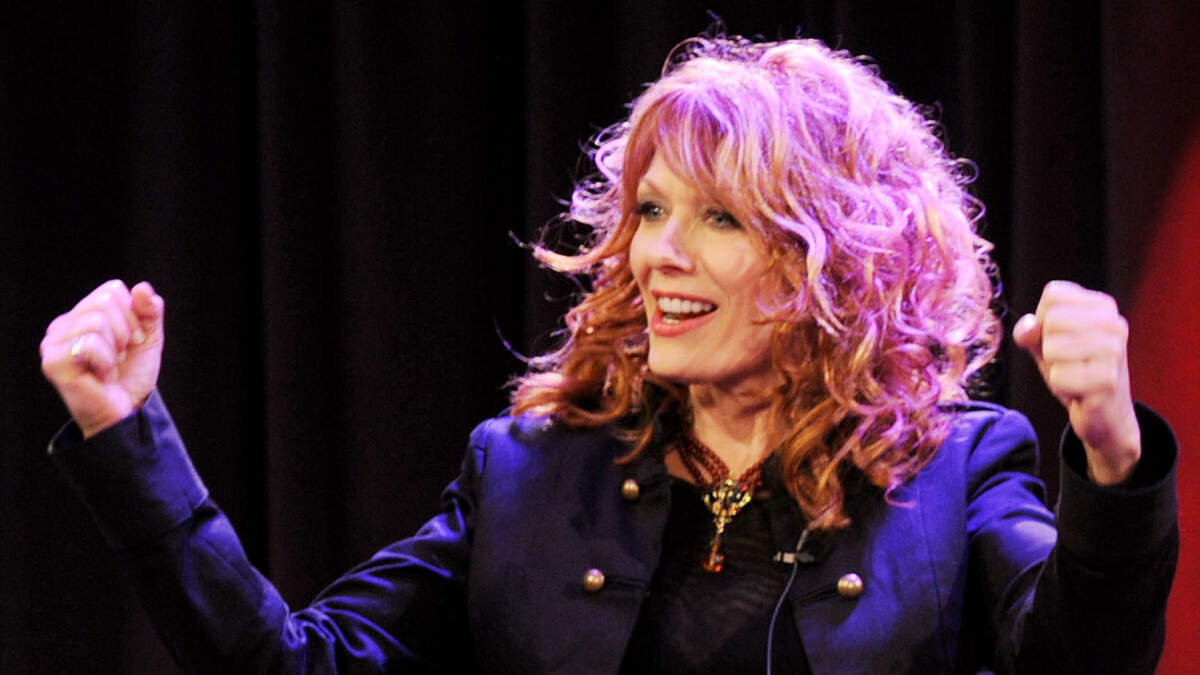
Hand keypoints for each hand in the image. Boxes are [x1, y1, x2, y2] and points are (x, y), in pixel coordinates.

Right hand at [40, 280, 164, 438]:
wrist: (126, 411)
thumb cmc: (132, 376)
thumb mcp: (148, 338)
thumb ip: (149, 311)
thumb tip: (142, 288)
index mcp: (81, 315)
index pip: (111, 290)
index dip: (133, 315)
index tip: (132, 342)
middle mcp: (62, 325)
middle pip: (104, 301)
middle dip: (126, 331)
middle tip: (121, 356)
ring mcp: (53, 343)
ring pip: (97, 321)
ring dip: (115, 349)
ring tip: (108, 367)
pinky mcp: (53, 362)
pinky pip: (90, 342)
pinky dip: (105, 361)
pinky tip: (99, 376)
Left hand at [1013, 280, 1139, 484]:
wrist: (1106, 415)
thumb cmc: (1075, 372)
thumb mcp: (1047, 345)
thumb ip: (1030, 331)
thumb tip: (1027, 328)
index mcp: (1103, 307)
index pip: (1053, 294)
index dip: (1044, 319)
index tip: (1062, 338)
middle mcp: (1114, 324)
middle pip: (1050, 321)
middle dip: (1048, 347)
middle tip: (1069, 362)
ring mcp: (1114, 351)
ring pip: (1052, 349)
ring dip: (1054, 369)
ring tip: (1075, 376)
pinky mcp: (1108, 380)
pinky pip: (1058, 377)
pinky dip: (1061, 388)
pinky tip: (1079, 391)